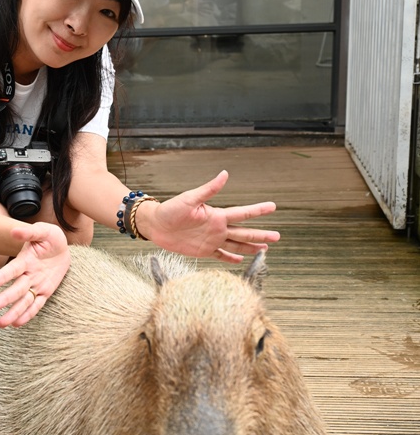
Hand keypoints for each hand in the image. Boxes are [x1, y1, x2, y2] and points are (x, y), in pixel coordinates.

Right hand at [0, 221, 69, 327]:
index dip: (1, 277)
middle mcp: (28, 274)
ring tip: (2, 324)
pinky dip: (28, 314)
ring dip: (13, 312)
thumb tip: (14, 231)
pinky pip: (37, 305)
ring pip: (23, 300)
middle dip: (4, 299)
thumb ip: (29, 232)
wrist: (62, 247)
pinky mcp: (46, 292)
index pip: (12, 270)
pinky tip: (17, 324)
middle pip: (16, 289)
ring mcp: (36, 284)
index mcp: (25, 260)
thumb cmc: (50, 237)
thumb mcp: (43, 231)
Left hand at [144, 170, 279, 263]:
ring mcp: (212, 240)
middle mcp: (217, 228)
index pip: (242, 213)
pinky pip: (220, 255)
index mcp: (217, 215)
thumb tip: (225, 174)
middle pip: (244, 232)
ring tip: (265, 248)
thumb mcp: (190, 198)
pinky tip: (241, 260)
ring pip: (236, 245)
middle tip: (278, 236)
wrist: (156, 225)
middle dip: (261, 234)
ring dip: (250, 247)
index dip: (258, 210)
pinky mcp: (203, 250)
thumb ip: (209, 189)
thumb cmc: (170, 209)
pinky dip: (231, 258)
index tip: (273, 206)